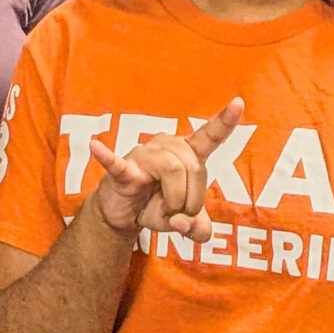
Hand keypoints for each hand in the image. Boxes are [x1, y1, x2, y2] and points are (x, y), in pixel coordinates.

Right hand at [85, 98, 244, 240]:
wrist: (124, 214)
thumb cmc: (156, 207)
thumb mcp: (186, 224)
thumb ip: (200, 230)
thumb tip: (184, 223)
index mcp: (187, 154)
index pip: (209, 135)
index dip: (224, 121)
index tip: (239, 102)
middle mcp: (167, 147)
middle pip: (195, 168)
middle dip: (193, 200)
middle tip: (180, 214)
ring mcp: (144, 155)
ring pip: (173, 169)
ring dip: (174, 200)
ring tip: (164, 211)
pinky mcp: (123, 170)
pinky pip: (118, 163)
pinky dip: (107, 156)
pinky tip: (95, 146)